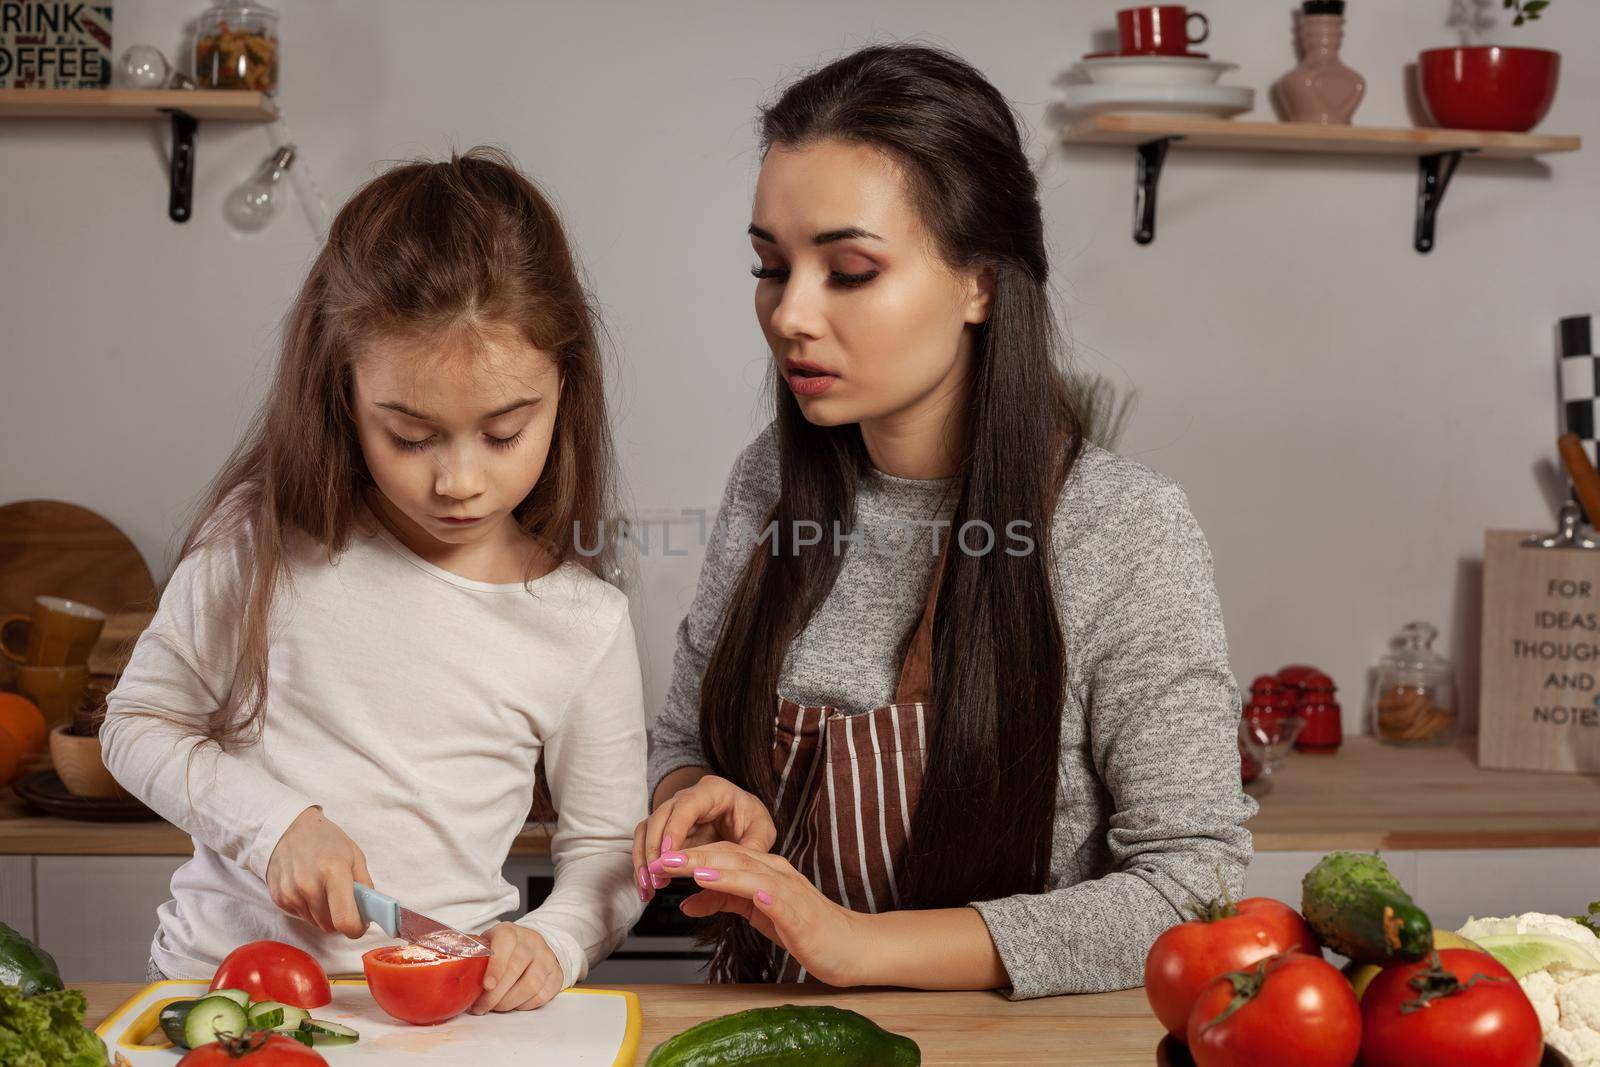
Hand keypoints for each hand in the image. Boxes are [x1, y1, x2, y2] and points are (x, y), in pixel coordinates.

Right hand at [265, 806, 372, 937]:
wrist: (289, 829)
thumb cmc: (326, 840)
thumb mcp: (355, 856)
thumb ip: (365, 886)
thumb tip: (370, 913)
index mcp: (334, 872)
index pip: (345, 920)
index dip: (356, 929)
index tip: (360, 925)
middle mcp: (309, 885)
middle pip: (330, 926)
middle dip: (341, 918)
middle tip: (342, 900)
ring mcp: (291, 893)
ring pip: (316, 923)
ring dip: (324, 914)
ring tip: (323, 889)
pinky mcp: (278, 898)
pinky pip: (300, 916)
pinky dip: (308, 908)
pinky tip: (308, 888)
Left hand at [470, 923, 562, 1012]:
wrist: (532, 945)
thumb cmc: (502, 950)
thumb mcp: (487, 944)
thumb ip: (473, 956)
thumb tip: (450, 974)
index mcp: (510, 932)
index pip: (506, 943)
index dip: (496, 966)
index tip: (486, 985)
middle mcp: (531, 942)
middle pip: (516, 969)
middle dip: (496, 994)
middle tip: (481, 1006)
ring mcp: (546, 958)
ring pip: (531, 984)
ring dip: (510, 1002)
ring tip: (496, 1007)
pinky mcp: (556, 975)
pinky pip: (542, 995)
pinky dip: (524, 1005)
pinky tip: (514, 1004)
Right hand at [631, 775, 775, 904]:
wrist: (742, 817)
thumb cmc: (750, 818)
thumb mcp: (762, 829)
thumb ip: (754, 845)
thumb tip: (738, 868)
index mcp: (712, 791)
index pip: (686, 806)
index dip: (673, 829)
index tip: (666, 856)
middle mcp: (686, 798)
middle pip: (659, 817)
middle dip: (653, 850)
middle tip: (656, 879)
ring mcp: (672, 813)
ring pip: (647, 830)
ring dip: (643, 860)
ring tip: (648, 888)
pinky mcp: (665, 831)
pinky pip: (646, 844)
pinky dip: (643, 866)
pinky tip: (647, 888)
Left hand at [659, 842, 869, 986]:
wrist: (852, 946)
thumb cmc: (806, 929)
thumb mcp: (755, 913)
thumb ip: (723, 902)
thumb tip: (686, 901)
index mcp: (764, 870)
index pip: (722, 854)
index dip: (689, 855)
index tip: (659, 859)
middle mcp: (776, 872)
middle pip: (730, 856)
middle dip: (694, 857)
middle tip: (662, 859)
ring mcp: (789, 890)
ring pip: (749, 872)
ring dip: (718, 869)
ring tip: (690, 869)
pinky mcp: (800, 913)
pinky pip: (777, 898)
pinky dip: (758, 891)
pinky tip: (743, 891)